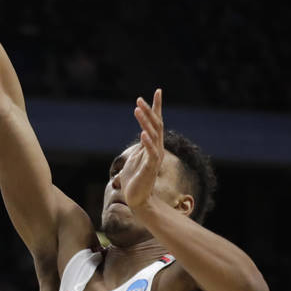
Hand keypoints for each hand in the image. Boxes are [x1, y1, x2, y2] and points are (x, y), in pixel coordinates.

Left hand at [121, 88, 164, 210]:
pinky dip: (147, 142)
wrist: (136, 200)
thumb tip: (139, 139)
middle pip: (156, 125)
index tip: (157, 91)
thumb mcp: (133, 160)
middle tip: (139, 98)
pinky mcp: (150, 168)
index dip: (157, 107)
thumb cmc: (134, 181)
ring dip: (145, 122)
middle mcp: (156, 149)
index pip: (157, 123)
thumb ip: (138, 149)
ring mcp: (154, 158)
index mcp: (152, 146)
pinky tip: (142, 133)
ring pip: (153, 136)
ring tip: (137, 109)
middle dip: (149, 111)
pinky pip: (151, 153)